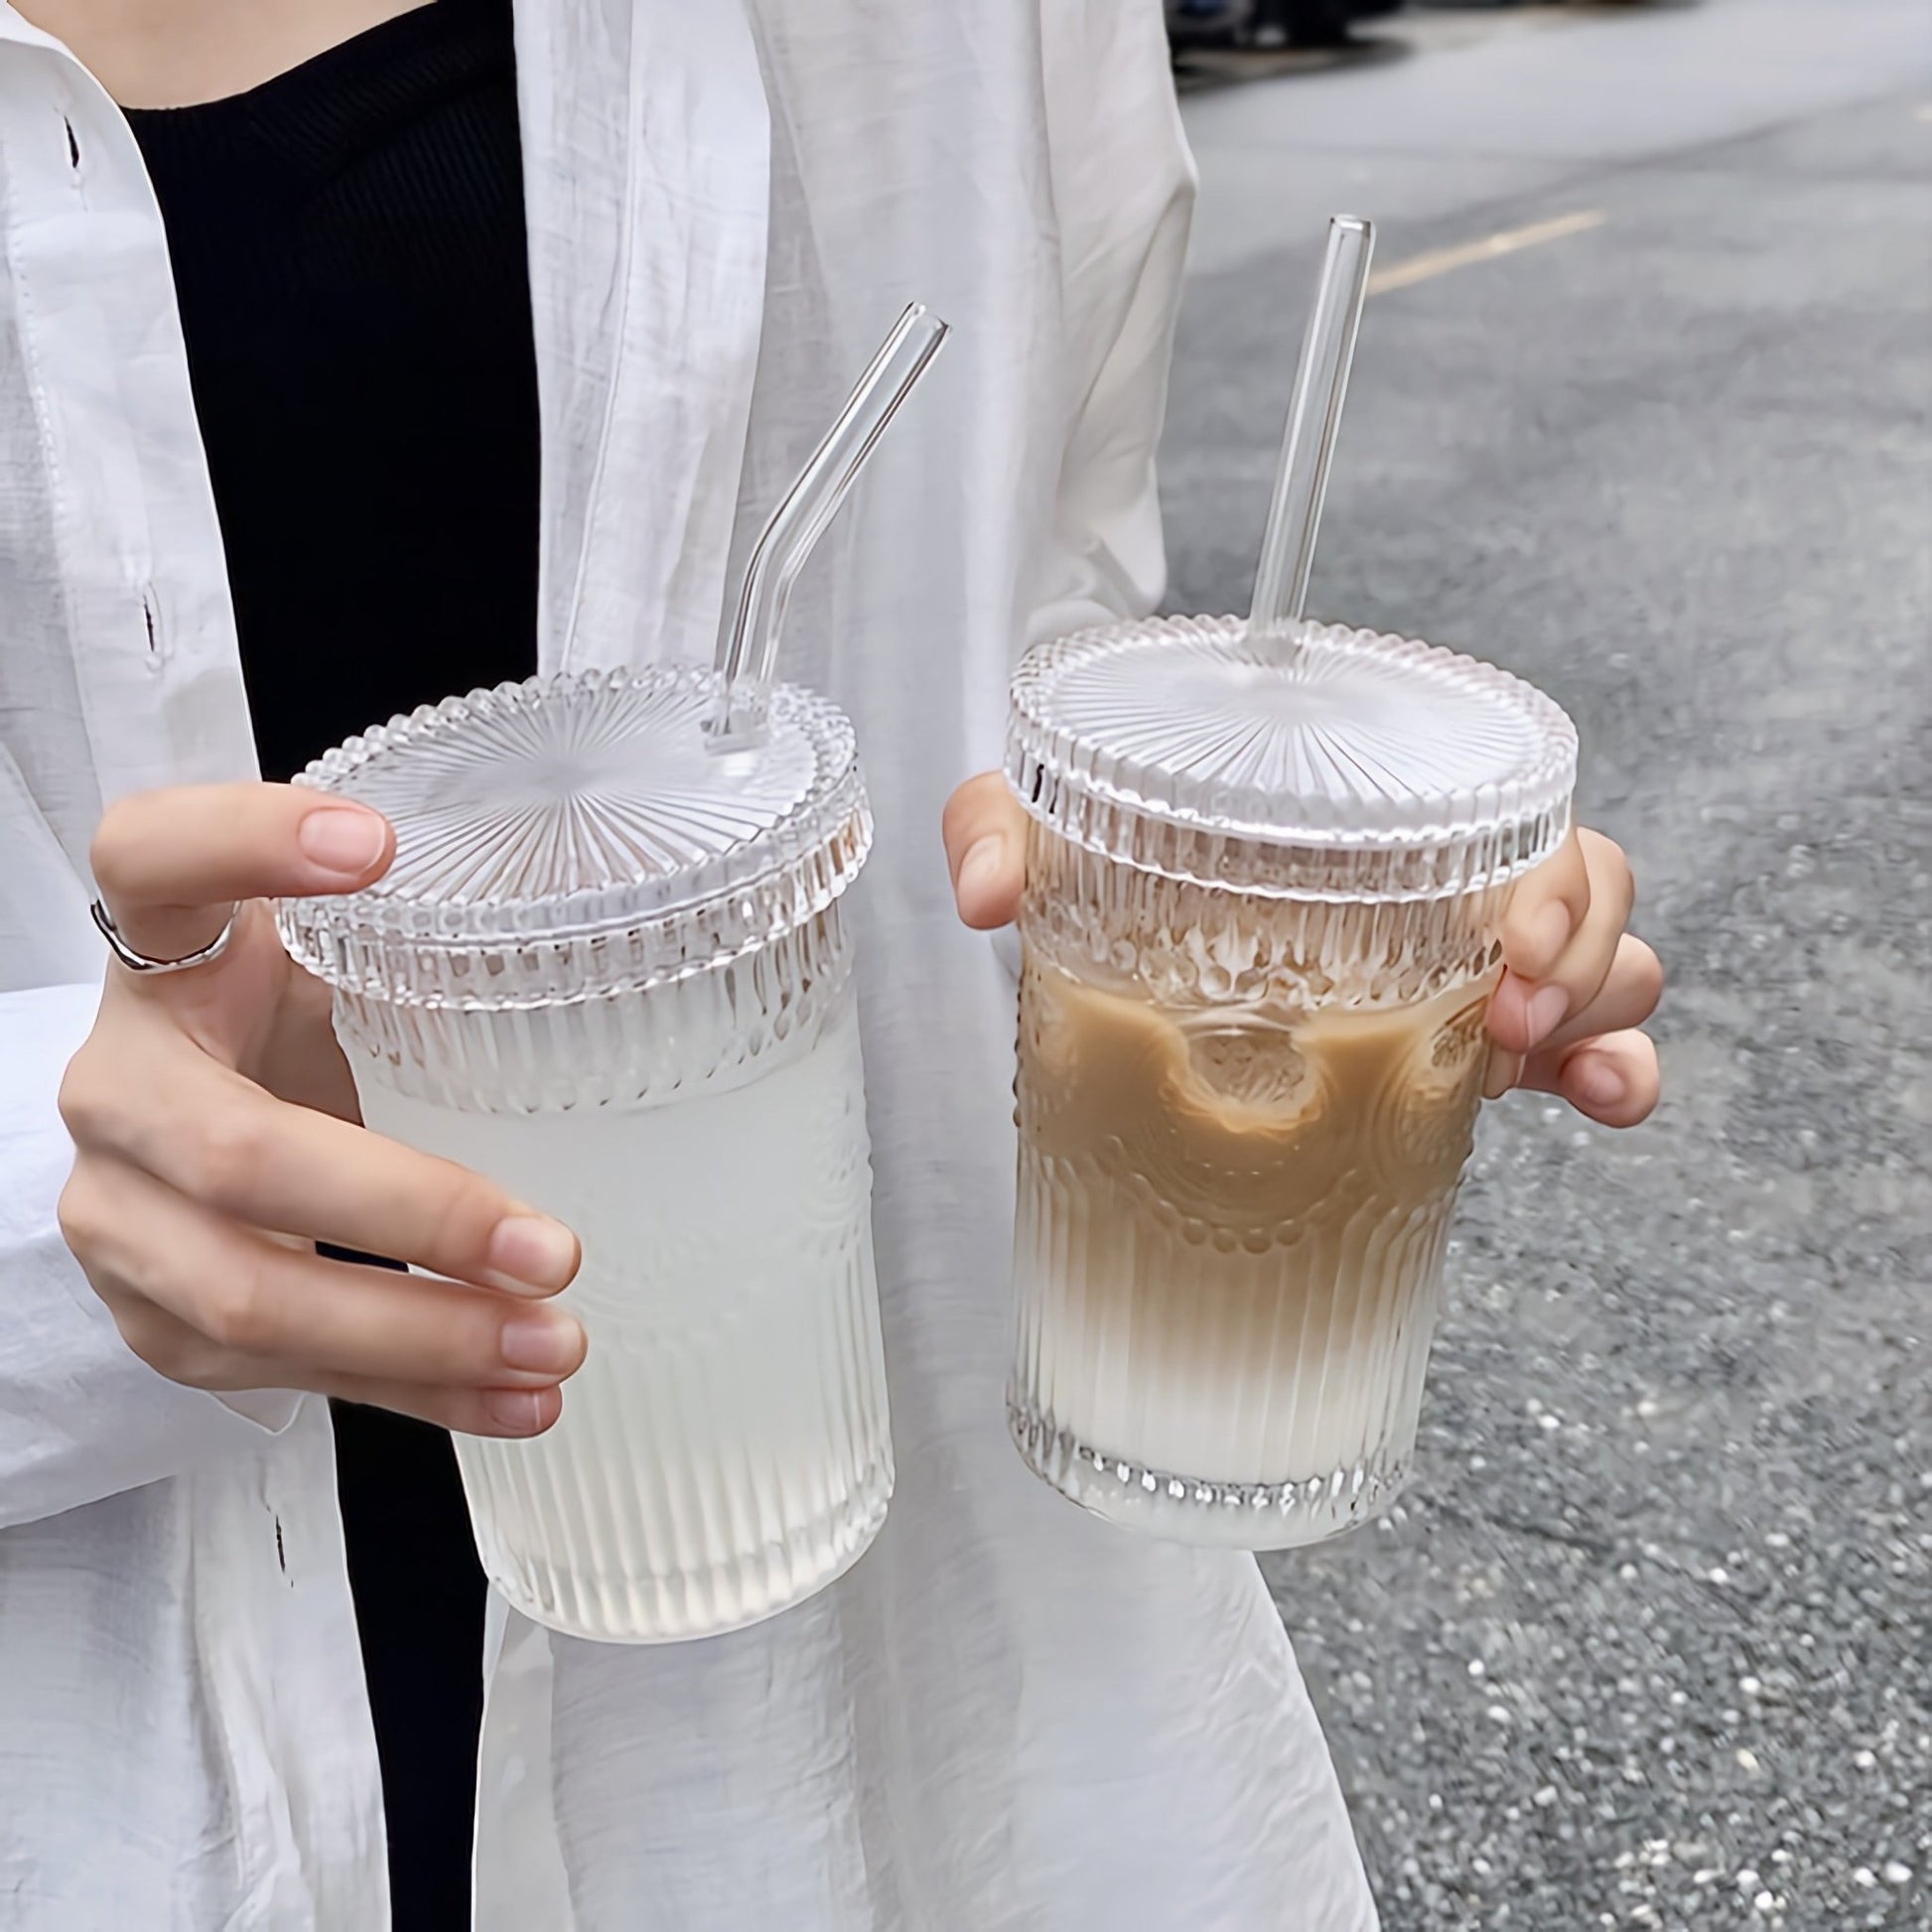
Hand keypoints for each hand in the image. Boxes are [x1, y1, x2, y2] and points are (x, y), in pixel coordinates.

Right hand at [58, 785, 586, 1436]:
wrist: (198, 1119)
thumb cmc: (291, 1021)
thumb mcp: (339, 955)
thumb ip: (423, 938)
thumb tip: (624, 930)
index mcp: (165, 958)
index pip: (152, 859)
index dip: (244, 844)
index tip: (376, 845)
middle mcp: (121, 1086)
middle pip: (240, 1158)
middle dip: (410, 1214)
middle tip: (552, 1250)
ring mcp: (121, 1215)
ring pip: (250, 1295)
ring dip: (420, 1335)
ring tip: (555, 1341)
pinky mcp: (156, 1315)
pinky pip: (281, 1371)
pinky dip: (413, 1392)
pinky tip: (512, 1398)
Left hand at [942, 774, 1660, 1128]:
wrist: (1102, 909)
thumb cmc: (1101, 852)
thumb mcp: (1048, 826)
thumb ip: (1000, 824)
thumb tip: (986, 893)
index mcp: (1371, 833)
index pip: (1519, 821)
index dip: (1554, 879)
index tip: (1514, 941)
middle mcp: (1437, 899)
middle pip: (1588, 899)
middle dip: (1585, 959)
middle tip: (1511, 1018)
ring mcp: (1457, 980)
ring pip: (1602, 975)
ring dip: (1602, 1019)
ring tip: (1545, 1069)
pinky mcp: (1455, 1055)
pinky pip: (1577, 1057)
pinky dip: (1613, 1075)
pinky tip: (1599, 1104)